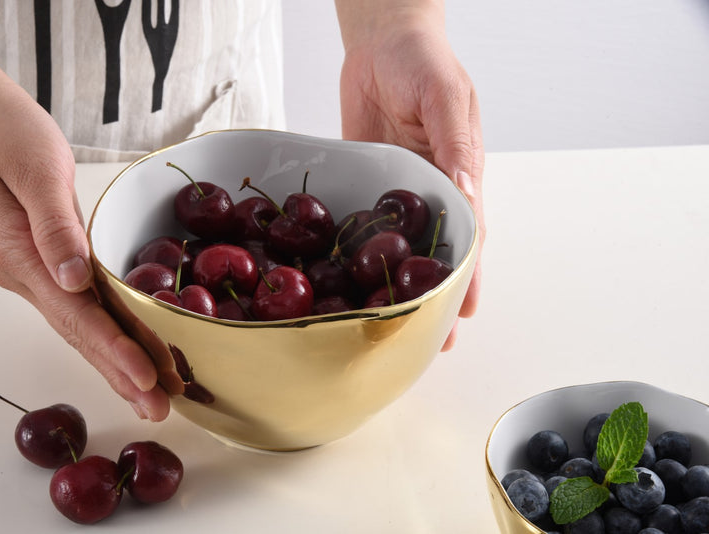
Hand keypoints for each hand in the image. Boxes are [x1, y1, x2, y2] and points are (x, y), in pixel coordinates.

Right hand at [0, 0, 180, 419]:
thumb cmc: (11, 134)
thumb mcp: (37, 170)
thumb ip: (56, 228)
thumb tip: (76, 279)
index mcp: (21, 257)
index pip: (75, 315)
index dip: (112, 348)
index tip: (148, 377)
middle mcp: (27, 276)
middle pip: (80, 334)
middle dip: (120, 373)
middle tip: (160, 409)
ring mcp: (36, 274)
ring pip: (83, 327)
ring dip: (117, 362)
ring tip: (154, 396)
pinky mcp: (49, 265)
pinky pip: (84, 307)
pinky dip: (110, 333)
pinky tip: (133, 351)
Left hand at [335, 0, 484, 349]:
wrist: (380, 40)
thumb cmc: (423, 61)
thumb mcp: (446, 97)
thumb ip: (455, 145)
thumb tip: (464, 191)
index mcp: (459, 174)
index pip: (468, 236)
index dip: (467, 276)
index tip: (463, 314)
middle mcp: (430, 190)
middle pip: (435, 253)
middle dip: (434, 295)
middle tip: (426, 341)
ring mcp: (396, 191)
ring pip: (399, 248)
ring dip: (398, 285)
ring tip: (391, 325)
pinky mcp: (365, 183)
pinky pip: (363, 224)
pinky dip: (361, 254)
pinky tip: (352, 280)